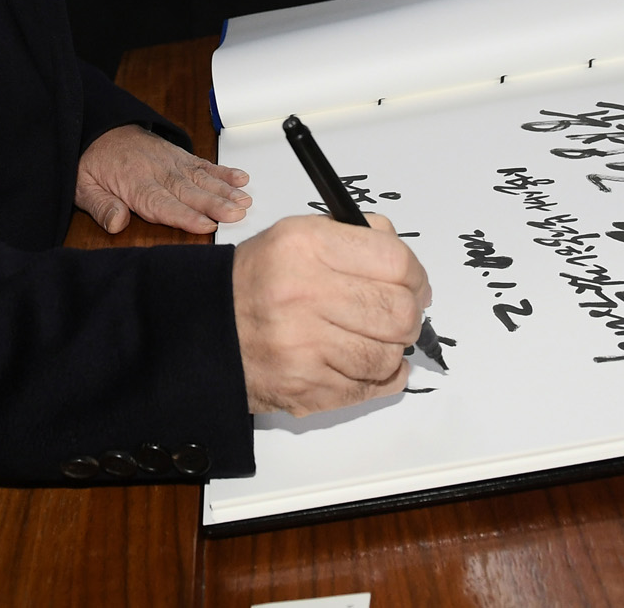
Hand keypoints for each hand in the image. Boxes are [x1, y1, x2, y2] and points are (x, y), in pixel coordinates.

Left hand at [75, 124, 249, 234]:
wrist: (97, 128)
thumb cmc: (91, 162)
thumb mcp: (81, 186)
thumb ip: (100, 206)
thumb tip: (116, 223)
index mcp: (134, 183)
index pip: (162, 203)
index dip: (185, 216)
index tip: (206, 225)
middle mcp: (158, 172)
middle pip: (189, 191)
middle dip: (215, 203)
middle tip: (237, 213)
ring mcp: (171, 162)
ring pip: (201, 177)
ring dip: (225, 189)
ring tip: (245, 200)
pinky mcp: (178, 156)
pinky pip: (203, 163)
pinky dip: (223, 171)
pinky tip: (240, 178)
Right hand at [233, 213, 429, 416]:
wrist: (207, 329)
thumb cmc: (258, 281)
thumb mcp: (298, 235)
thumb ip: (356, 237)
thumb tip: (404, 260)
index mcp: (305, 247)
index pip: (395, 261)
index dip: (416, 275)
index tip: (415, 283)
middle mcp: (303, 295)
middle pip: (400, 312)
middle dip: (409, 314)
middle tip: (400, 312)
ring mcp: (305, 348)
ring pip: (390, 355)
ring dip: (391, 348)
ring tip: (371, 337)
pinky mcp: (307, 389)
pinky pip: (372, 387)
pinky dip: (379, 376)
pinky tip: (364, 361)